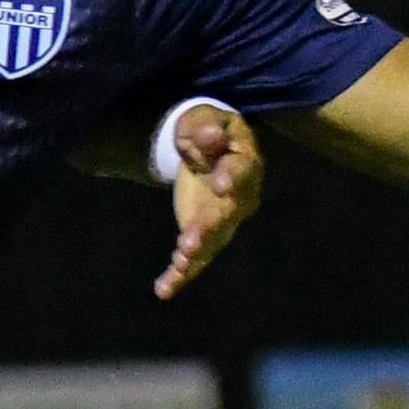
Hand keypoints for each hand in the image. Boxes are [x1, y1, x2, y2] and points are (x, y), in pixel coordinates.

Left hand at [153, 103, 263, 299]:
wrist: (208, 150)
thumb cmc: (209, 130)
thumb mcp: (205, 119)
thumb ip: (206, 127)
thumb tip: (208, 136)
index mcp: (244, 164)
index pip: (241, 171)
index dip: (232, 178)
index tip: (222, 185)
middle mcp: (239, 199)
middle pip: (225, 216)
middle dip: (207, 230)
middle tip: (190, 243)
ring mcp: (222, 222)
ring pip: (212, 243)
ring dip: (194, 257)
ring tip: (178, 266)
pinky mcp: (204, 236)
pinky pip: (195, 259)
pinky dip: (179, 275)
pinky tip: (164, 289)